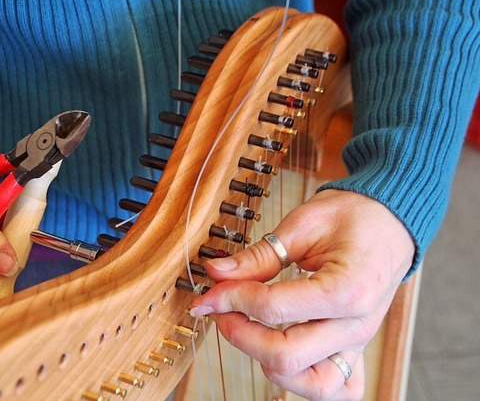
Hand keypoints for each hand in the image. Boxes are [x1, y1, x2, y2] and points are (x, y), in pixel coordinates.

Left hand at [190, 189, 414, 399]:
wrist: (389, 222)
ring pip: (313, 385)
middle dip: (240, 333)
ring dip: (270, 364)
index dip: (231, 299)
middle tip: (221, 308)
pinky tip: (284, 360)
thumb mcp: (301, 226)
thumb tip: (217, 274)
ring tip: (249, 332)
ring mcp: (359, 342)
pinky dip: (307, 383)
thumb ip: (258, 256)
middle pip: (286, 355)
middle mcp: (357, 324)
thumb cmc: (352, 218)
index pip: (273, 308)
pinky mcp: (357, 349)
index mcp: (347, 288)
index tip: (211, 291)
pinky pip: (338, 389)